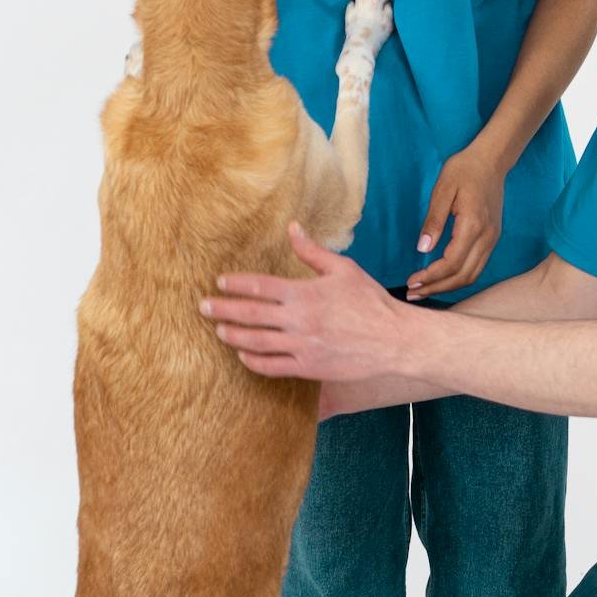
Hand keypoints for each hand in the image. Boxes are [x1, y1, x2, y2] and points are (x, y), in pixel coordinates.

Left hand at [201, 222, 405, 380]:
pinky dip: (253, 362)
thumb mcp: (344, 270)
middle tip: (203, 307)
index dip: (236, 284)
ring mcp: (302, 347)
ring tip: (219, 330)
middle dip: (223, 309)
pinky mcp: (309, 368)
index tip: (220, 282)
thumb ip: (313, 252)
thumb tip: (292, 228)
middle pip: (251, 315)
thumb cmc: (371, 301)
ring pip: (256, 343)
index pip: (260, 286)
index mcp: (305, 293)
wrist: (394, 340)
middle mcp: (299, 321)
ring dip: (233, 336)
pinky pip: (272, 367)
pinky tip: (243, 356)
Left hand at [409, 143, 504, 299]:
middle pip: (463, 276)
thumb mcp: (443, 189)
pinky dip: (459, 278)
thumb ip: (434, 221)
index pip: (452, 263)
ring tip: (425, 290)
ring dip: (448, 287)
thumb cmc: (464, 170)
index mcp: (473, 225)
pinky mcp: (492, 239)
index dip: (431, 276)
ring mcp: (492, 239)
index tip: (411, 280)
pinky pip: (477, 267)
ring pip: (472, 275)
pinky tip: (442, 278)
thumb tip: (422, 249)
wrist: (491, 160)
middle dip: (437, 288)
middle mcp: (487, 237)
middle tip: (413, 292)